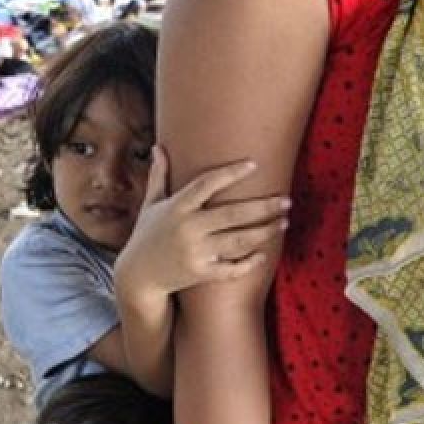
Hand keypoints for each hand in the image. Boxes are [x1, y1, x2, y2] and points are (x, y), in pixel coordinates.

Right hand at [117, 147, 289, 298]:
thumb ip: (158, 176)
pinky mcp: (200, 274)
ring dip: (264, 232)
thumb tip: (157, 147)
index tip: (254, 164)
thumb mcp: (151, 204)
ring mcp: (195, 253)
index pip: (206, 183)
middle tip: (286, 200)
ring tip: (284, 222)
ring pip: (238, 242)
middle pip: (232, 214)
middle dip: (262, 207)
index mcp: (177, 207)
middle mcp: (187, 229)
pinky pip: (231, 269)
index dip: (230, 173)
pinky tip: (264, 253)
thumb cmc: (146, 235)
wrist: (137, 277)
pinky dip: (249, 263)